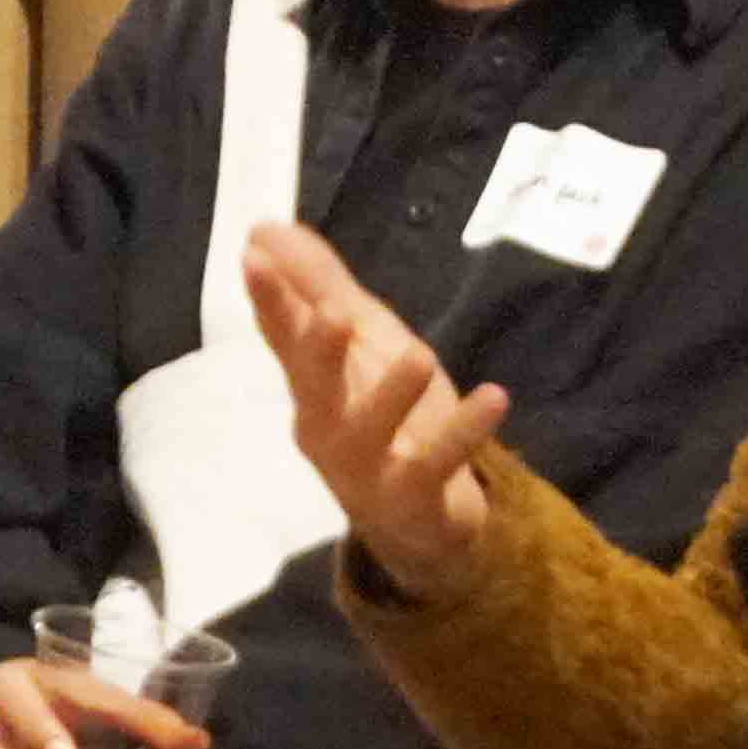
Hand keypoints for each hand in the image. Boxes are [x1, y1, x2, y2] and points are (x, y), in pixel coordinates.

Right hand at [239, 222, 507, 602]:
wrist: (420, 519)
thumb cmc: (382, 416)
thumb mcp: (358, 343)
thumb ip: (317, 286)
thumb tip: (266, 229)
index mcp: (310, 385)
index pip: (284, 337)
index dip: (269, 300)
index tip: (253, 256)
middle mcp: (327, 427)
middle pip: (314, 388)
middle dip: (317, 352)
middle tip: (332, 314)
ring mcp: (367, 468)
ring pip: (369, 434)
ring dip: (392, 396)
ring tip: (418, 355)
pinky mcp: (413, 496)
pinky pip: (437, 463)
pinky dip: (464, 432)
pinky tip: (494, 396)